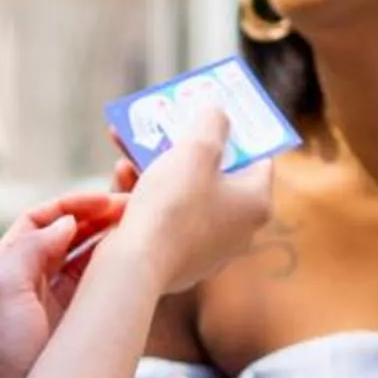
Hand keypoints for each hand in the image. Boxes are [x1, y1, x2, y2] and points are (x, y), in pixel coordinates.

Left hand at [0, 190, 127, 377]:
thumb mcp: (4, 289)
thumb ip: (31, 247)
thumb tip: (65, 222)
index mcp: (6, 265)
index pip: (40, 220)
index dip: (72, 204)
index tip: (104, 199)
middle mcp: (28, 278)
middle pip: (65, 234)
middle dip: (96, 216)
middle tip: (131, 207)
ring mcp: (51, 300)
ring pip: (83, 256)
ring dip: (108, 238)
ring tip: (137, 226)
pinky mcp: (71, 322)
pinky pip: (94, 285)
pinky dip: (113, 268)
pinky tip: (132, 259)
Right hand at [98, 109, 269, 292]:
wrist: (135, 265)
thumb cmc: (174, 205)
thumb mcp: (197, 148)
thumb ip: (212, 122)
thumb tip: (217, 113)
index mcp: (256, 203)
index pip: (257, 157)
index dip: (235, 131)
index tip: (214, 111)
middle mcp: (238, 229)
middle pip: (215, 172)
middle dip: (185, 144)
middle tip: (167, 120)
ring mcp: (206, 246)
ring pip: (183, 192)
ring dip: (156, 163)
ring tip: (129, 140)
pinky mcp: (176, 258)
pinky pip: (164, 214)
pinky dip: (145, 192)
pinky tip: (120, 173)